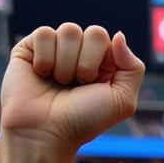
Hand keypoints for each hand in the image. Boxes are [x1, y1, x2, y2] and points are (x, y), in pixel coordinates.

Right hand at [0, 23, 143, 160]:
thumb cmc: (85, 119)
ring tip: (60, 83)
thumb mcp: (122, 100)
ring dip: (67, 64)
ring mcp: (56, 49)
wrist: (46, 131)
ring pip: (69, 31)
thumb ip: (132, 68)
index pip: (111, 41)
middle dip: (89, 64)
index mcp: (104, 64)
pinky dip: (46, 59)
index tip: (95, 85)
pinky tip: (42, 74)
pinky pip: (44, 33)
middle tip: (79, 85)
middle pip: (95, 33)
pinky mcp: (31, 48)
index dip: (104, 62)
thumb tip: (118, 35)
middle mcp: (81, 54)